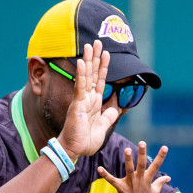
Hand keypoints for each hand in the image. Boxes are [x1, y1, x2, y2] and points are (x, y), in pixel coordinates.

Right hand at [56, 41, 121, 157]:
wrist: (75, 150)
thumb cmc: (86, 141)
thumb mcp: (103, 126)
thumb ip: (109, 115)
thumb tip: (116, 106)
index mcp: (93, 103)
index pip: (99, 81)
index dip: (103, 67)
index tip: (107, 54)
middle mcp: (87, 98)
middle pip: (92, 73)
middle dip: (95, 57)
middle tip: (97, 41)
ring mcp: (81, 100)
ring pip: (85, 76)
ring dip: (88, 60)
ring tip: (90, 45)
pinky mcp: (77, 104)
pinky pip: (79, 87)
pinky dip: (80, 74)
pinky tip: (81, 62)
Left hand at [98, 141, 169, 192]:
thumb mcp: (154, 192)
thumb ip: (160, 182)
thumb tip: (169, 177)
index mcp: (148, 180)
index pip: (156, 166)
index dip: (161, 157)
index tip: (165, 147)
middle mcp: (140, 180)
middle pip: (142, 165)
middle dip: (142, 154)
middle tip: (142, 142)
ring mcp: (130, 184)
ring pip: (129, 170)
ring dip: (128, 160)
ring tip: (127, 149)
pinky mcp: (121, 188)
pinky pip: (112, 181)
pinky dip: (105, 175)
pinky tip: (99, 168)